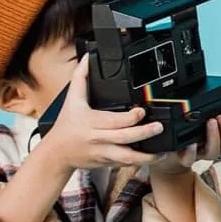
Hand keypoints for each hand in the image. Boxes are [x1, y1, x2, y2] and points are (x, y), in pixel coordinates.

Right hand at [44, 56, 163, 169]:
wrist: (57, 153)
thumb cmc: (67, 125)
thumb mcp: (72, 99)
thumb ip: (81, 77)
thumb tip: (88, 57)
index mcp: (91, 122)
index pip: (113, 120)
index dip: (130, 117)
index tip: (141, 112)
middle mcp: (98, 139)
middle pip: (124, 138)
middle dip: (144, 133)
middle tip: (159, 127)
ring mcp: (104, 153)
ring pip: (128, 157)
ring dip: (147, 155)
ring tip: (163, 150)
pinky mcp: (108, 162)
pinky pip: (127, 164)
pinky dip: (141, 161)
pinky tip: (154, 156)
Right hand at [150, 112, 220, 176]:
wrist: (177, 158)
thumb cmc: (171, 147)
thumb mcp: (164, 141)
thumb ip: (164, 136)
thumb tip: (159, 126)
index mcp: (186, 156)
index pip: (188, 159)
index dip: (190, 153)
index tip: (190, 143)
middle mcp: (202, 154)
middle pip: (213, 153)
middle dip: (215, 136)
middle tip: (211, 121)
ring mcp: (216, 149)